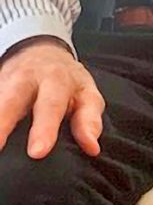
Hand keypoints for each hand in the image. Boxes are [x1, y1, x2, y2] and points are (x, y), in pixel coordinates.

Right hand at [0, 37, 104, 158]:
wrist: (42, 52)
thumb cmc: (67, 82)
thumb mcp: (86, 95)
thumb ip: (88, 120)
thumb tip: (92, 147)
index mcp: (55, 81)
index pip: (51, 105)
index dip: (45, 128)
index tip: (38, 152)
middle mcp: (27, 79)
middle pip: (13, 100)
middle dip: (4, 123)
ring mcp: (5, 82)